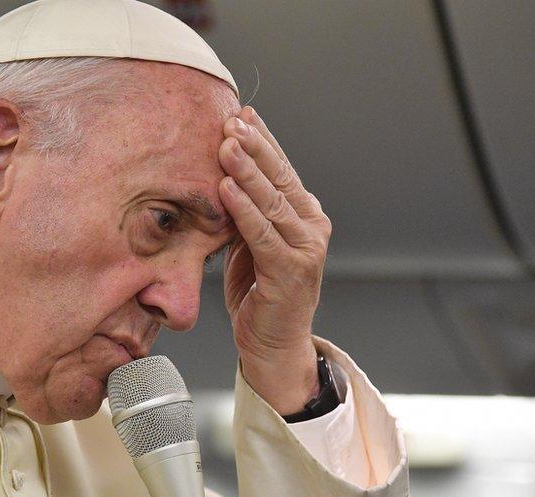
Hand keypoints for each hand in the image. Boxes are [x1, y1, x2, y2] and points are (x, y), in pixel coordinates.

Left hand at [217, 106, 331, 414]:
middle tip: (231, 119)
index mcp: (304, 215)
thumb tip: (222, 174)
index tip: (240, 113)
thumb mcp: (248, 242)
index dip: (262, 140)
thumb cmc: (258, 293)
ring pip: (272, 201)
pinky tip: (227, 188)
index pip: (281, 169)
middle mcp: (311, 226)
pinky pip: (262, 234)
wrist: (273, 345)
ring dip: (247, 171)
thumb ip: (244, 212)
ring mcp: (306, 248)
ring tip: (226, 143)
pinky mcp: (292, 270)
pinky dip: (243, 210)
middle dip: (254, 146)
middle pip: (280, 177)